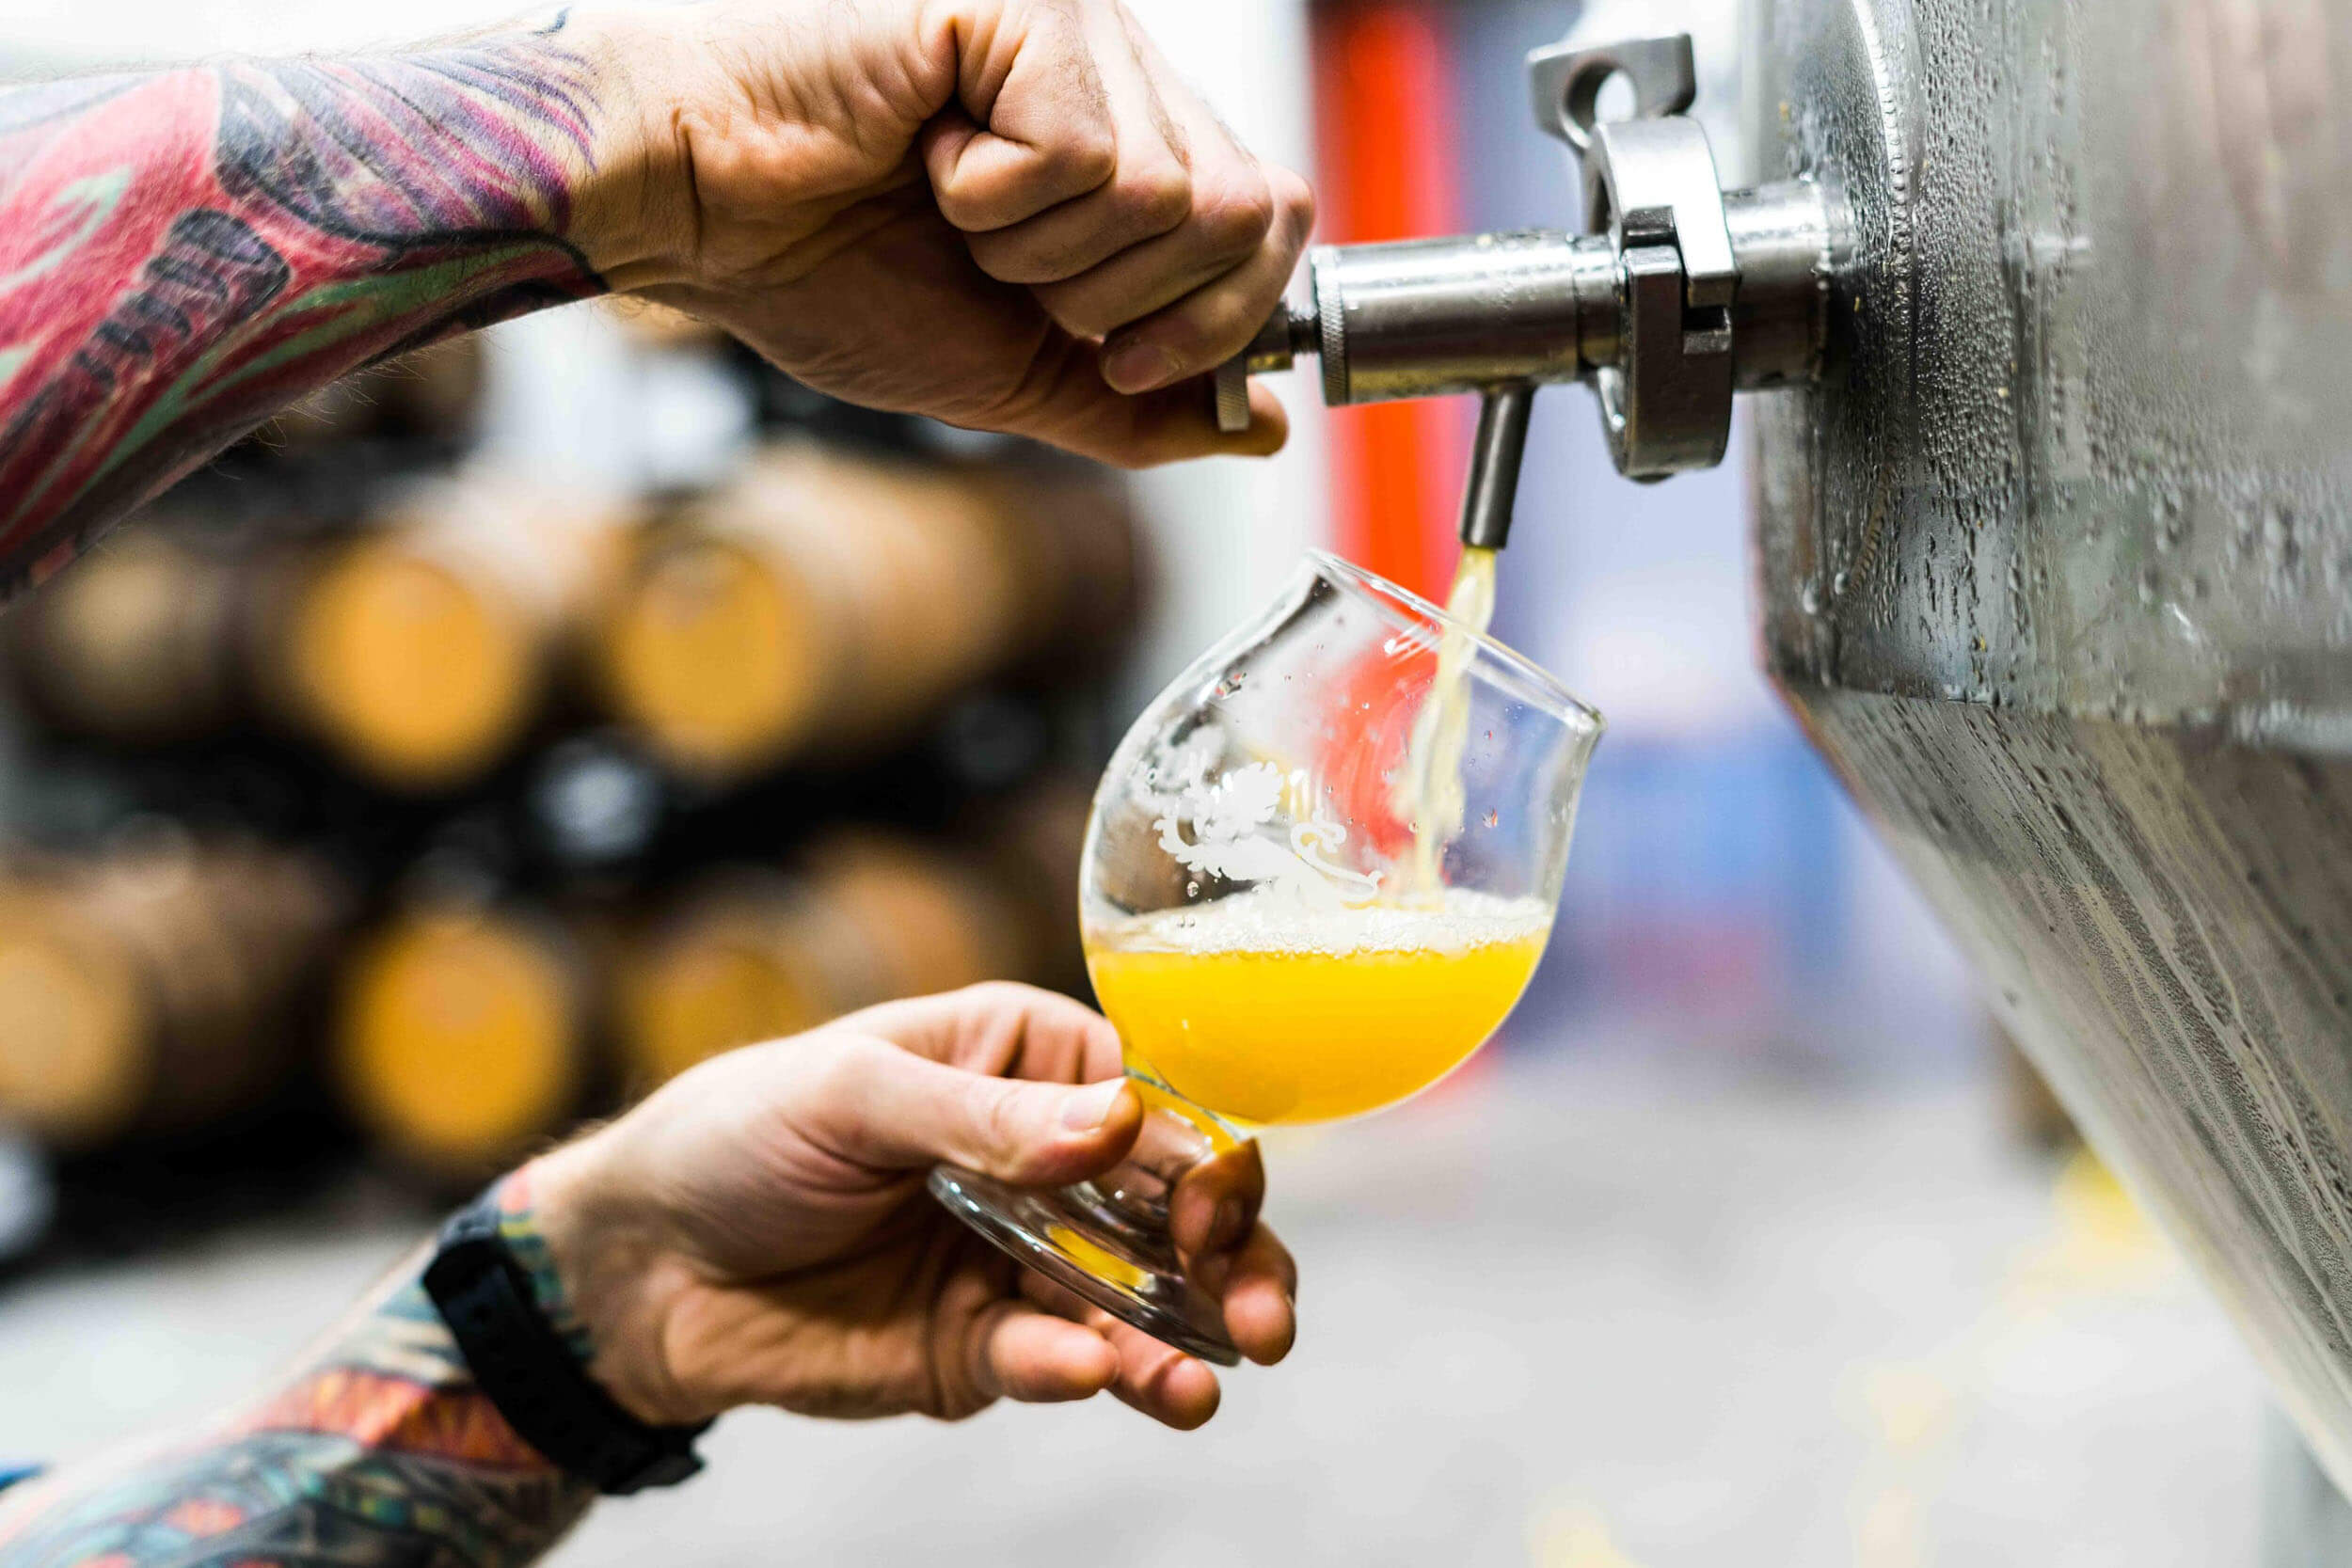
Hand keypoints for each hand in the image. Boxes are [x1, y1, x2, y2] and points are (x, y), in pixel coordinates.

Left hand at [526, 983, 1296, 1430]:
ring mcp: (1021, 1264)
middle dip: (1234, 1264)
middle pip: (1175, 1213)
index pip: (1152, 1104)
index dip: (1202, 1155)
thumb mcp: (851, 1093)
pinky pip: (1050, 1365)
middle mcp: (1047, 1165)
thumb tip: (1106, 1126)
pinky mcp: (980, 1352)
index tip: (1212, 1205)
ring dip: (1181, 1341)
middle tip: (1262, 1317)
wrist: (639, 1262)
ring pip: (1135, 1304)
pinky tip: (1091, 1375)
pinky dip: (1080, 1373)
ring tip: (1204, 1382)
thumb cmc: (740, 1132)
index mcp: (1030, 1065)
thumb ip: (979, 1116)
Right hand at [574, 0, 1311, 466]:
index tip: (1124, 359)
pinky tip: (924, 155)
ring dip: (1042, 252)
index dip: (1220, 317)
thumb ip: (1137, 403)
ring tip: (949, 207)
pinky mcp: (1025, 8)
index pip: (1272, 218)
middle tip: (1010, 276)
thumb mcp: (1012, 374)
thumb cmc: (823, 273)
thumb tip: (1256, 431)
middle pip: (1245, 214)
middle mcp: (1119, 69)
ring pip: (1167, 195)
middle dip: (1124, 299)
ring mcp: (1078, 28)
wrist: (696, 217)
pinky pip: (1083, 157)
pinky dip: (994, 200)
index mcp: (1128, 138)